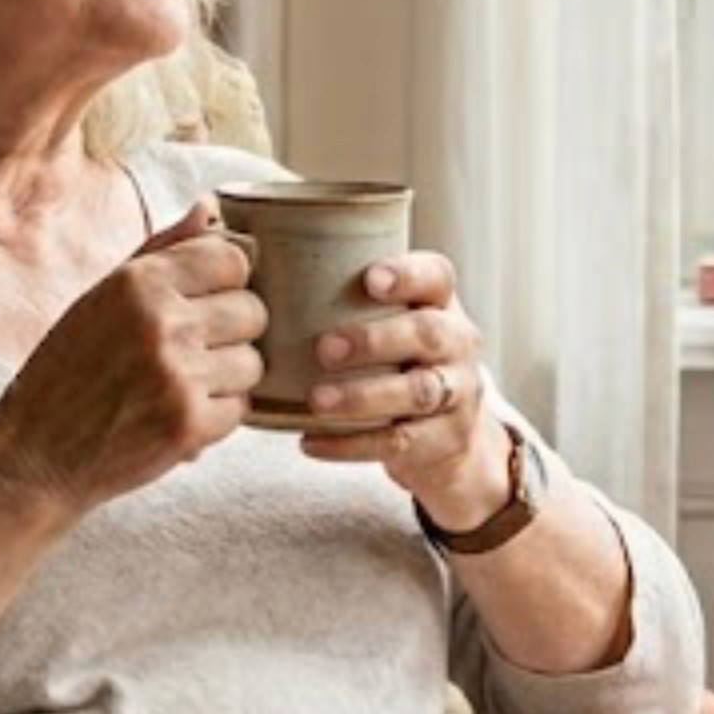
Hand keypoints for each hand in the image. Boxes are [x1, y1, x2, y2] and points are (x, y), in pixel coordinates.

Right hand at [0, 202, 264, 513]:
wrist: (34, 454)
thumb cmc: (68, 371)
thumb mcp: (101, 297)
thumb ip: (161, 250)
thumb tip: (212, 208)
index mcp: (138, 281)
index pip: (234, 260)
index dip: (228, 282)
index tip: (206, 302)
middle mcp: (162, 322)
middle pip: (253, 310)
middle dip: (232, 332)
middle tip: (192, 351)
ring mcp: (178, 375)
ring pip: (253, 363)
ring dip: (227, 378)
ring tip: (182, 385)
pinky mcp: (189, 425)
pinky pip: (240, 409)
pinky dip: (216, 417)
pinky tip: (177, 415)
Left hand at [292, 251, 509, 525]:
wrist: (450, 437)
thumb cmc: (398, 364)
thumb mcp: (390, 327)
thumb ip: (347, 302)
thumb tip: (254, 269)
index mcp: (440, 305)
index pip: (436, 276)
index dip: (408, 275)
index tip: (369, 280)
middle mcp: (458, 345)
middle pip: (429, 334)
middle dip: (374, 339)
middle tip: (324, 349)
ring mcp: (458, 394)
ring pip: (417, 391)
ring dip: (362, 396)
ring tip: (316, 401)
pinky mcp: (444, 440)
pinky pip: (400, 443)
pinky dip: (351, 444)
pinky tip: (311, 440)